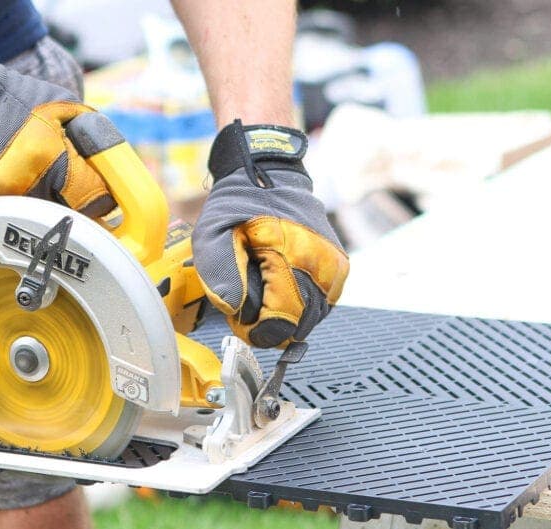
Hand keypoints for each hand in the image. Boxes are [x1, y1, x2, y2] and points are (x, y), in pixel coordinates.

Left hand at [192, 121, 348, 347]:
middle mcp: (322, 265)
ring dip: (284, 317)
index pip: (283, 322)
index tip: (238, 318)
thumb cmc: (237, 206)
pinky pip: (320, 305)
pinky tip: (279, 290)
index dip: (257, 331)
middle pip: (299, 327)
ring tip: (262, 291)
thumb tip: (237, 312)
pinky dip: (299, 307)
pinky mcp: (338, 268)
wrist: (267, 176)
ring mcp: (334, 267)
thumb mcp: (211, 236)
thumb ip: (221, 276)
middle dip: (269, 326)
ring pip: (311, 320)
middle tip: (246, 305)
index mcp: (292, 257)